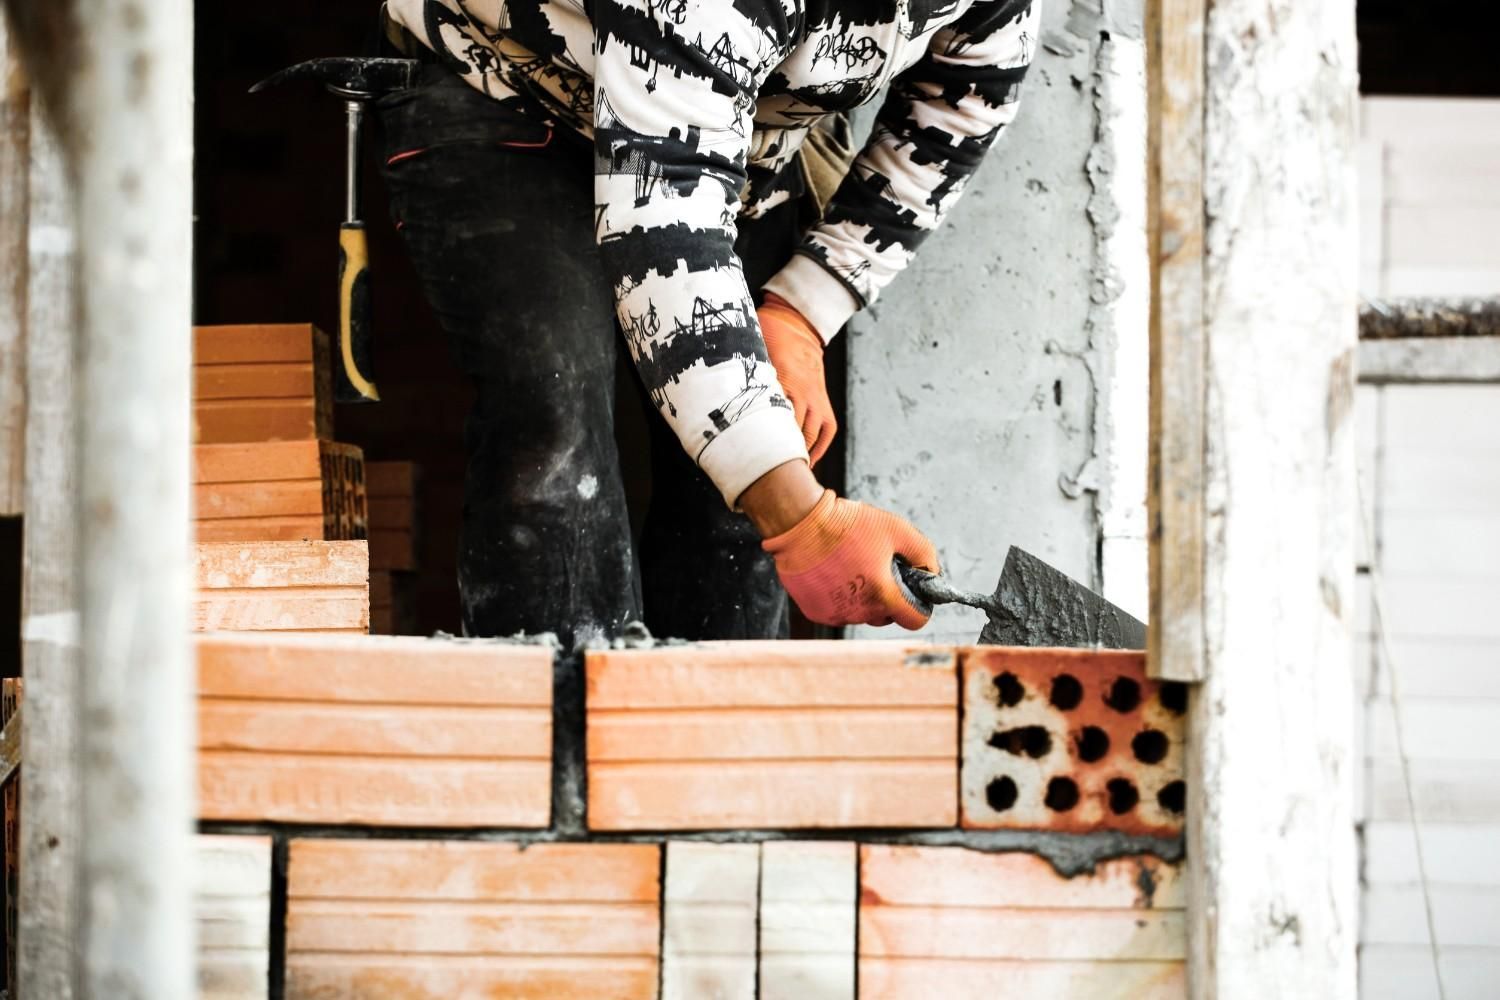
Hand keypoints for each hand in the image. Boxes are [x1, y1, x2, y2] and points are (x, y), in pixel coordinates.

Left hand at [758, 293, 835, 465]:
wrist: (797, 327)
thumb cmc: (768, 338)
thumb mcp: (751, 353)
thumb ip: (741, 375)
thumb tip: (715, 391)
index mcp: (787, 382)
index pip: (776, 421)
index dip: (765, 443)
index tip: (751, 460)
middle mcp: (805, 394)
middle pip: (794, 434)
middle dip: (780, 456)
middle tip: (764, 477)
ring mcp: (818, 400)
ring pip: (811, 437)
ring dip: (798, 456)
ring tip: (783, 475)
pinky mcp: (825, 403)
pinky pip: (826, 432)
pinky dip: (817, 449)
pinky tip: (806, 462)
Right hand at [762, 488, 939, 629]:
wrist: (801, 524)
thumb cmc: (849, 524)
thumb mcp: (896, 529)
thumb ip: (923, 553)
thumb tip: (931, 573)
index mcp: (883, 595)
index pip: (915, 620)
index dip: (919, 606)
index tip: (912, 591)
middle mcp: (859, 612)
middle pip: (885, 616)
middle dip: (887, 597)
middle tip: (877, 568)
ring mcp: (835, 615)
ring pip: (860, 613)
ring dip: (862, 597)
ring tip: (851, 566)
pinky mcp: (815, 612)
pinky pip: (837, 610)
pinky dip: (839, 596)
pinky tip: (832, 572)